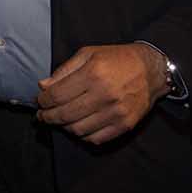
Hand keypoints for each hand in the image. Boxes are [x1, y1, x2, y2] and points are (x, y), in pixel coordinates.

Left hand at [36, 43, 164, 143]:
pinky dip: (82, 135)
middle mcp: (104, 95)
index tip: (40, 101)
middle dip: (48, 117)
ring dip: (63, 127)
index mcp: (93, 74)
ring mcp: (115, 112)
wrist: (151, 70)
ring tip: (59, 120)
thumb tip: (43, 86)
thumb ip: (64, 70)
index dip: (43, 101)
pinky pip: (95, 139)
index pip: (57, 95)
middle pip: (65, 115)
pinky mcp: (124, 125)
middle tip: (43, 115)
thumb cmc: (117, 59)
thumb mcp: (88, 54)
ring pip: (78, 130)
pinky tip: (78, 126)